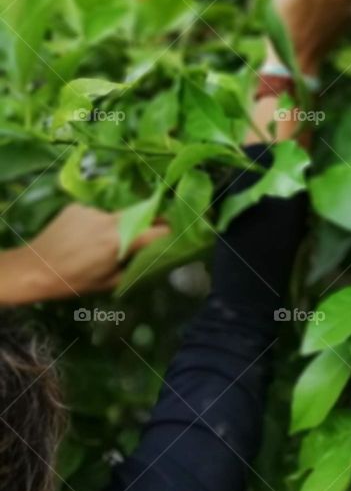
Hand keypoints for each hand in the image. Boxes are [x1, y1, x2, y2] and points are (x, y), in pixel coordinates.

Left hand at [0, 204, 169, 304]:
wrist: (33, 269)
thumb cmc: (73, 281)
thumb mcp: (108, 283)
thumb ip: (134, 268)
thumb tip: (153, 260)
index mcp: (119, 241)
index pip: (157, 230)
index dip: (170, 231)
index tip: (178, 234)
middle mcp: (110, 220)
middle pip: (140, 216)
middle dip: (148, 223)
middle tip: (149, 235)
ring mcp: (92, 211)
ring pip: (117, 215)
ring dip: (119, 225)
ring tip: (105, 241)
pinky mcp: (78, 207)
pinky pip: (97, 214)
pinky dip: (97, 223)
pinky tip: (84, 236)